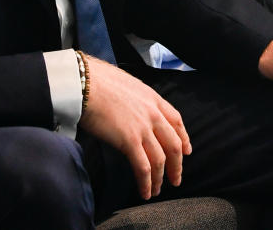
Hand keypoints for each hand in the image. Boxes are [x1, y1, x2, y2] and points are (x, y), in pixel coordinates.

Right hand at [79, 55, 190, 200]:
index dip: (183, 138)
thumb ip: (137, 100)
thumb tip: (131, 110)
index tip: (186, 151)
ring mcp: (143, 128)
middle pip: (173, 144)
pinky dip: (146, 182)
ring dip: (160, 178)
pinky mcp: (129, 140)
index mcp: (154, 99)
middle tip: (176, 178)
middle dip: (177, 165)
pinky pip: (143, 167)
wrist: (86, 83)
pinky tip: (145, 191)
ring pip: (160, 159)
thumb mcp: (129, 86)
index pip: (176, 121)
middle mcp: (154, 114)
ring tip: (158, 190)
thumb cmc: (99, 82)